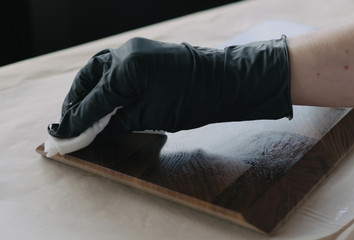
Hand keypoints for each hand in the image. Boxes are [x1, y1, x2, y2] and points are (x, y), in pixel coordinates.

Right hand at [48, 37, 292, 137]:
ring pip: (101, 69)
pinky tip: (104, 97)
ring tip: (81, 110)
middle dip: (77, 100)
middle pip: (90, 77)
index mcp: (127, 68)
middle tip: (68, 122)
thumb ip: (120, 120)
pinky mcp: (147, 52)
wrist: (227, 82)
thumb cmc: (194, 100)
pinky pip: (117, 67)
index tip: (63, 136)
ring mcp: (137, 49)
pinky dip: (106, 83)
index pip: (94, 99)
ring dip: (89, 89)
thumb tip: (99, 127)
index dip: (77, 120)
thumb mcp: (153, 116)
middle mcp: (127, 53)